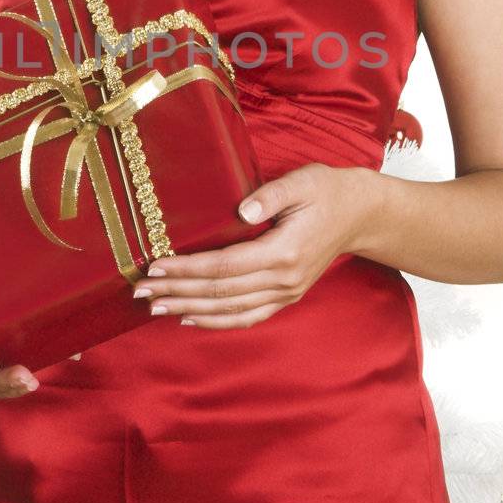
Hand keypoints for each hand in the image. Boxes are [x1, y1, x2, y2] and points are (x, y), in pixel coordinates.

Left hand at [130, 163, 379, 327]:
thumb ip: (271, 195)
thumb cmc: (328, 191)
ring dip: (189, 310)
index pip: (224, 266)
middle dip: (177, 292)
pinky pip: (247, 317)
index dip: (187, 269)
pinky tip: (190, 318)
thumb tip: (242, 209)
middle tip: (141, 291)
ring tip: (155, 307)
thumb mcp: (303, 181)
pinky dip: (217, 321)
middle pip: (220, 292)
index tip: (154, 266)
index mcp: (285, 252)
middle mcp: (284, 280)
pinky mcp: (286, 296)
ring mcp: (286, 292)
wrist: (361, 214)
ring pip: (230, 310)